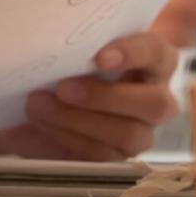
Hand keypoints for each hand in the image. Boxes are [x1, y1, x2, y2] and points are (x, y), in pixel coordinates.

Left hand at [0, 32, 180, 161]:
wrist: (41, 99)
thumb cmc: (67, 63)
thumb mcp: (71, 48)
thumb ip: (74, 43)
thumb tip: (44, 37)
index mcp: (155, 60)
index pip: (156, 52)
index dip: (132, 53)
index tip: (99, 57)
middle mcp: (157, 98)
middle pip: (153, 103)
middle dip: (104, 96)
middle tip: (63, 87)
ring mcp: (142, 134)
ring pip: (126, 133)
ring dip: (77, 119)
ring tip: (39, 105)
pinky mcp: (118, 160)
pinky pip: (100, 156)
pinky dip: (65, 137)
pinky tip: (40, 123)